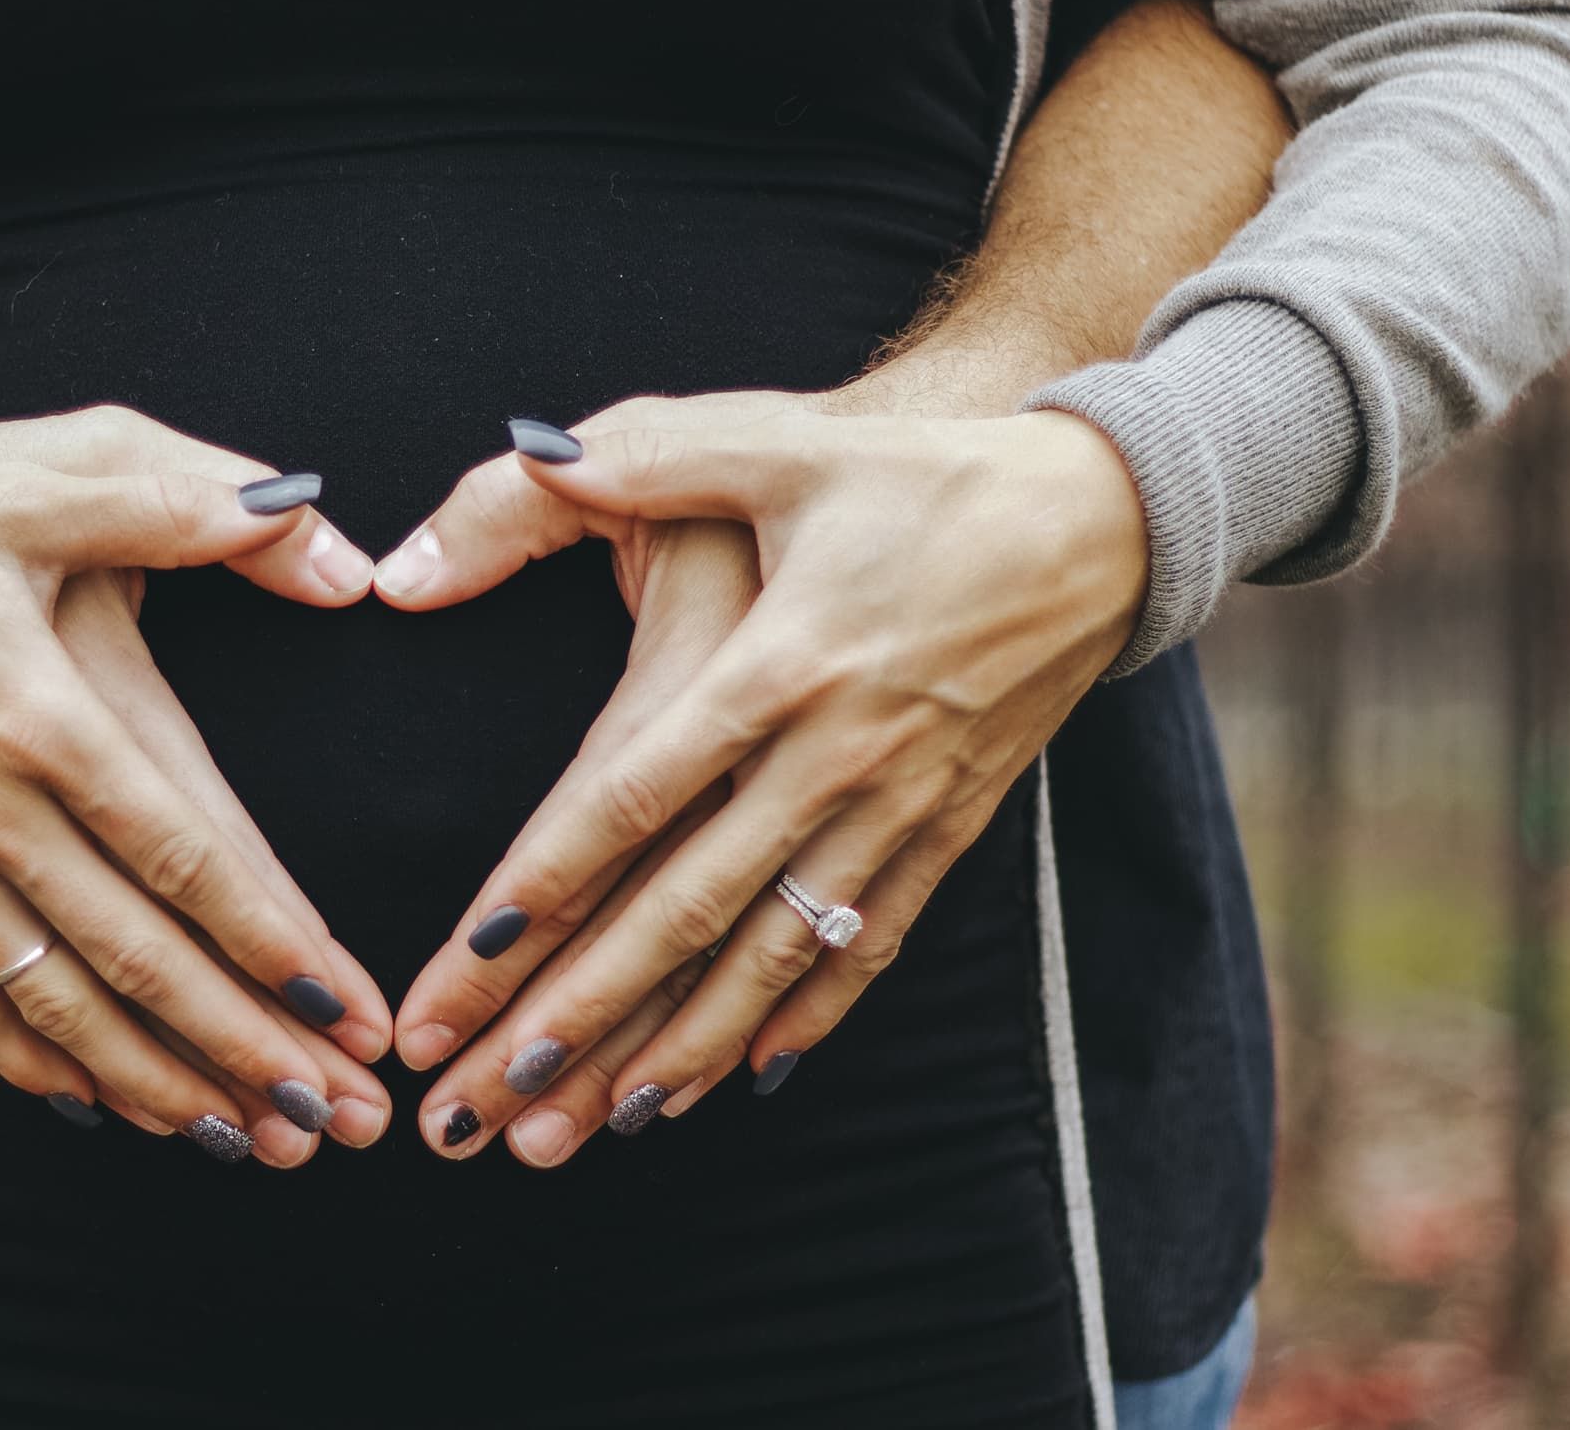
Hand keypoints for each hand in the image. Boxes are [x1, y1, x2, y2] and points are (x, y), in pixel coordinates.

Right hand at [0, 404, 392, 1165]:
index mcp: (40, 714)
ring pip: (56, 1004)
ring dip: (156, 1082)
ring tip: (246, 1139)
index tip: (347, 1012)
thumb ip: (189, 504)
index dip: (271, 945)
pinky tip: (102, 1108)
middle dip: (243, 1049)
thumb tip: (324, 541)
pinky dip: (37, 1065)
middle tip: (335, 1119)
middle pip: (135, 958)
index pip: (181, 856)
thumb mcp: (44, 479)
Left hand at [379, 392, 1146, 1159]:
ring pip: (769, 954)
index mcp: (779, 661)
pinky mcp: (950, 827)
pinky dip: (801, 1018)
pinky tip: (741, 1078)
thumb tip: (496, 483)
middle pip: (684, 909)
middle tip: (484, 1104)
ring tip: (586, 1128)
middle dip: (577, 1015)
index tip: (462, 968)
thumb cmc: (916, 469)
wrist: (1107, 513)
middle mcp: (837, 753)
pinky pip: (866, 947)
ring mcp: (898, 803)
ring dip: (675, 1050)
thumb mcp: (770, 439)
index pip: (632, 797)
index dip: (542, 887)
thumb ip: (622, 462)